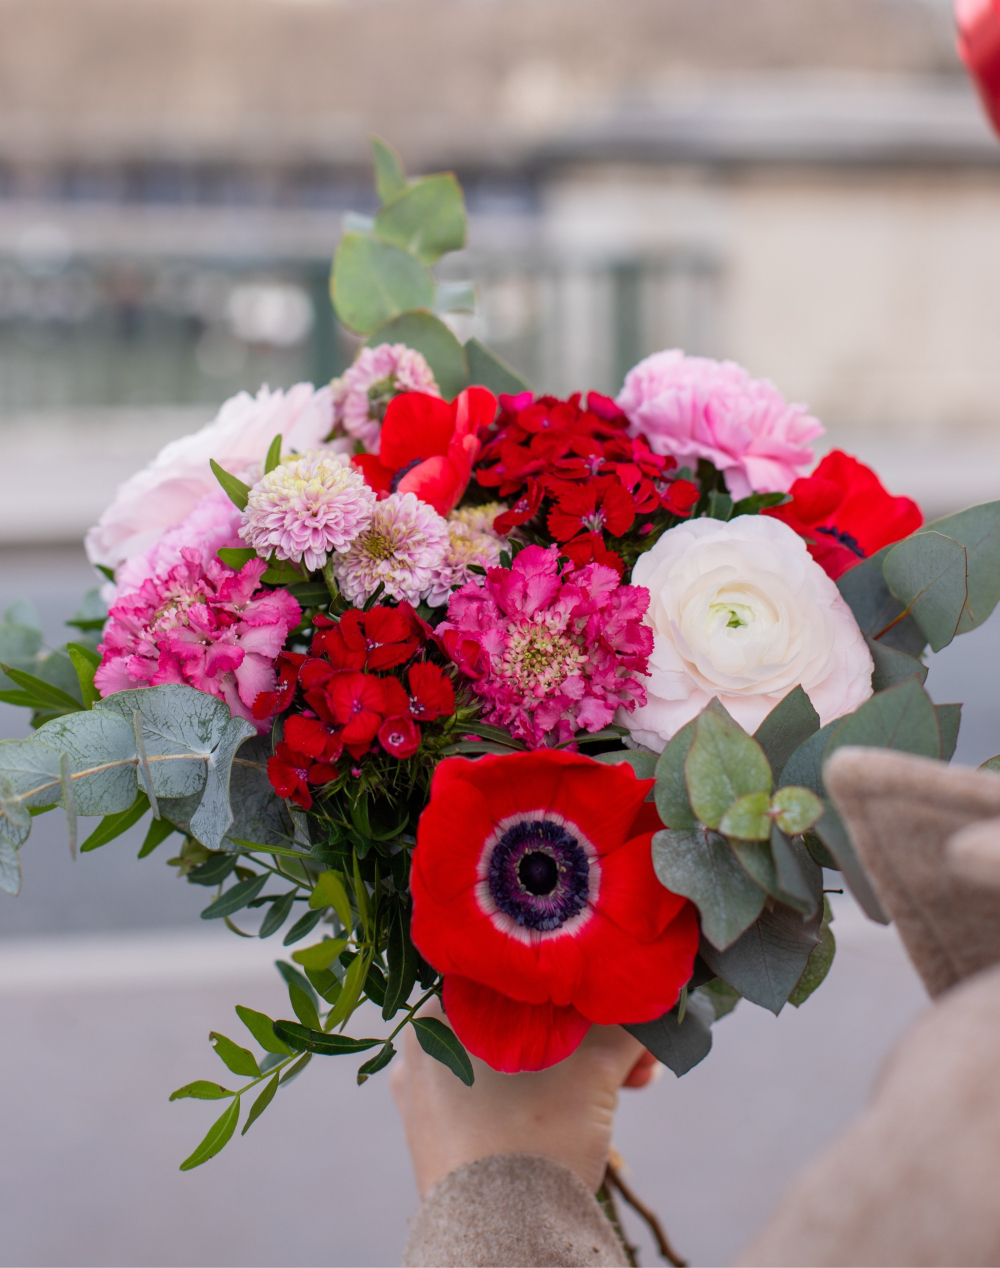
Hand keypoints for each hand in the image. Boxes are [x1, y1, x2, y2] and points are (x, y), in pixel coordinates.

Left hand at [391, 1000, 657, 1195]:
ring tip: (623, 1088)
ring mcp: (422, 1095)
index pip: (521, 980)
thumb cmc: (536, 1141)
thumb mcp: (592, 1072)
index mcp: (441, 1011)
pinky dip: (537, 1095)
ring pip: (510, 1061)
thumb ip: (622, 1026)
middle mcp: (422, 1047)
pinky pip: (492, 1096)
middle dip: (586, 1039)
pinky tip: (581, 1111)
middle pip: (521, 1023)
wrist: (500, 1242)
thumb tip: (647, 1002)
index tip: (620, 1013)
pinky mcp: (434, 1137)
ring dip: (570, 1068)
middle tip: (634, 1060)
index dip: (579, 993)